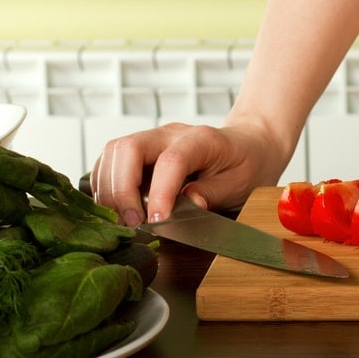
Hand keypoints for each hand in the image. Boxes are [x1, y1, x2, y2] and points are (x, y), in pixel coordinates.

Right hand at [90, 122, 285, 226]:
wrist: (250, 144)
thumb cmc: (248, 163)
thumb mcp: (242, 182)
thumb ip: (213, 192)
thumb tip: (188, 205)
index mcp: (202, 139)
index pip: (171, 161)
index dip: (159, 192)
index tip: (156, 221)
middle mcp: (172, 133)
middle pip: (128, 148)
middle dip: (121, 189)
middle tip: (131, 223)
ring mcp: (154, 139)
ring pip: (113, 153)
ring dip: (110, 189)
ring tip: (123, 219)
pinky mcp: (142, 150)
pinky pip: (112, 161)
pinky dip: (108, 184)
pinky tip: (118, 207)